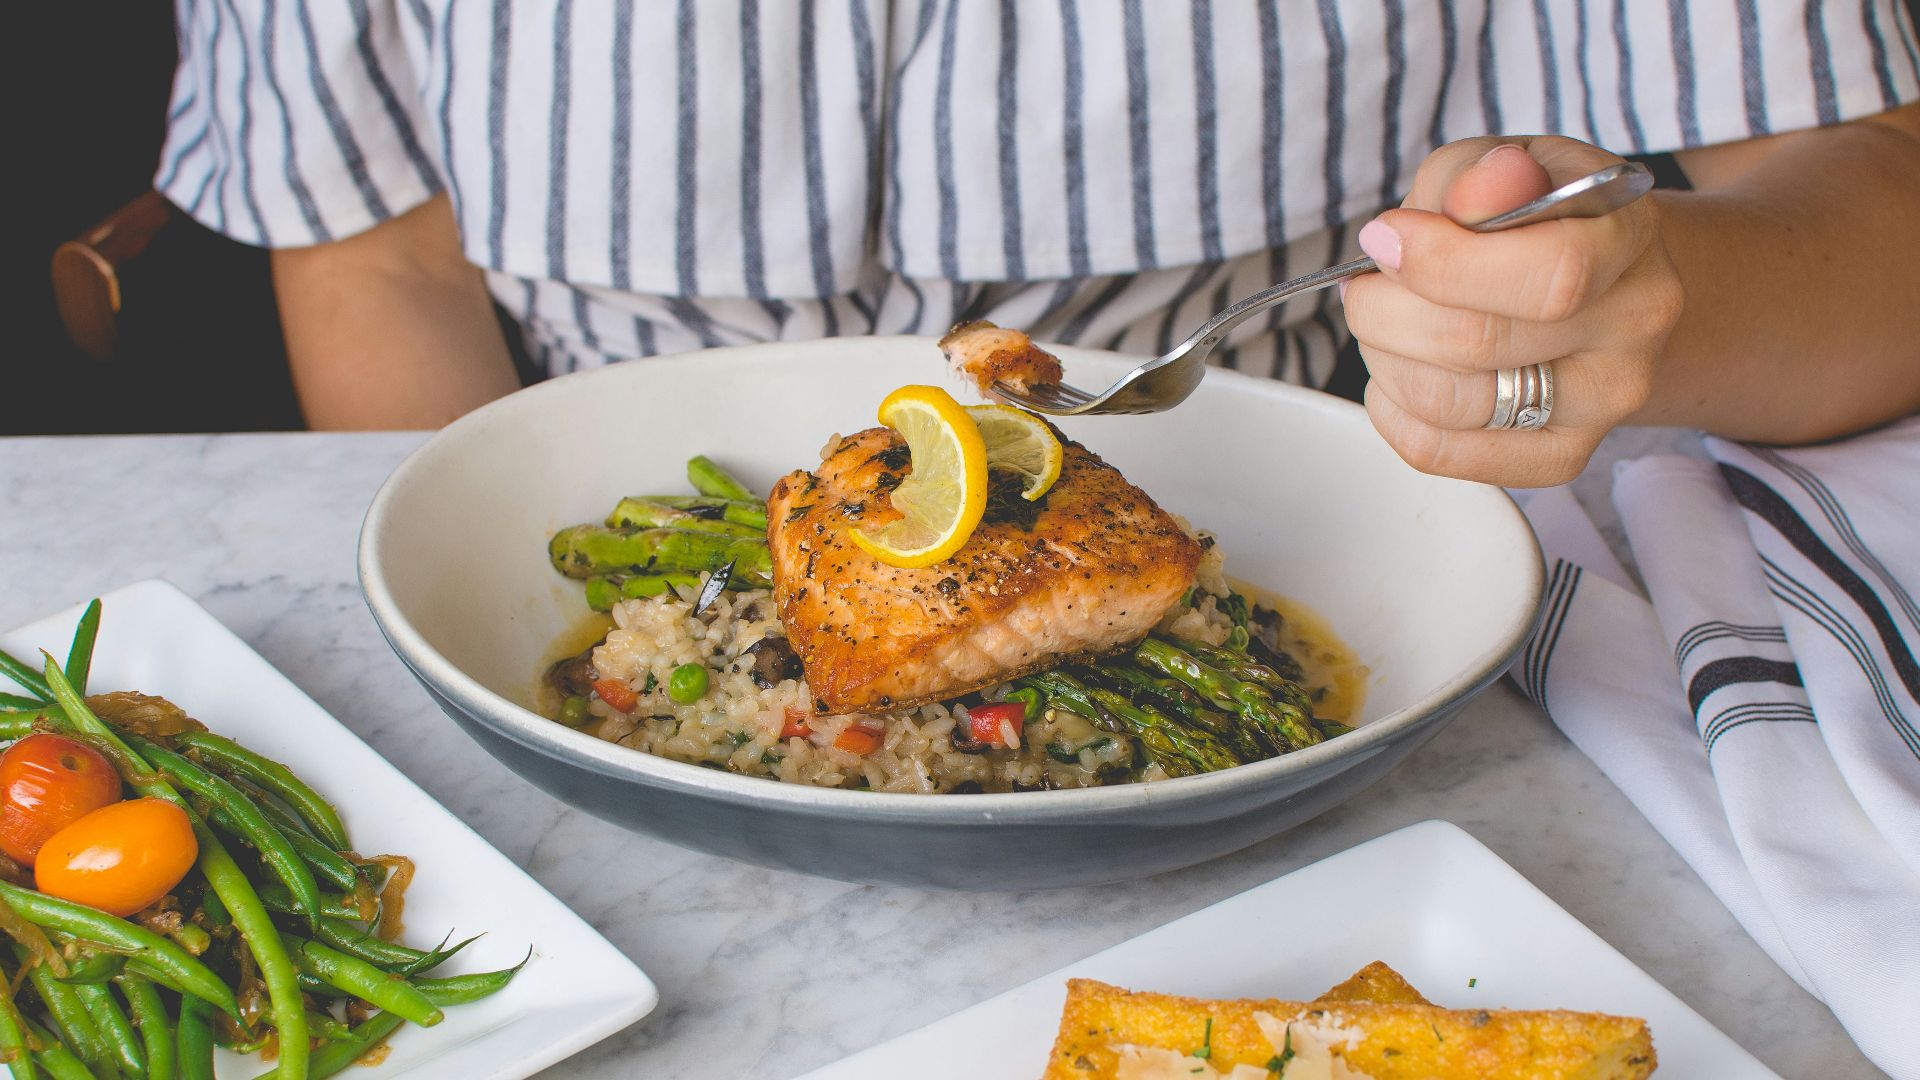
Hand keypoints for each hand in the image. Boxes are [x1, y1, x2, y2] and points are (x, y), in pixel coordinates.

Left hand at [1342, 137, 1684, 486]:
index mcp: (1628, 237)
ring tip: (1384, 323)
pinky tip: (1398, 368)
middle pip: (1478, 343)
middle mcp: (1632, 326)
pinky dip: (1390, 409)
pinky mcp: (1559, 456)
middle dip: (1387, 310)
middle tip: (1367, 284)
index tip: (1386, 238)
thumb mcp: (1505, 164)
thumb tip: (1475, 195)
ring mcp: (1603, 402)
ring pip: (1450, 404)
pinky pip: (1438, 450)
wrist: (1594, 281)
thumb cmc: (1534, 217)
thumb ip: (1480, 175)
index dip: (1443, 261)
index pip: (1550, 273)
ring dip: (1384, 358)